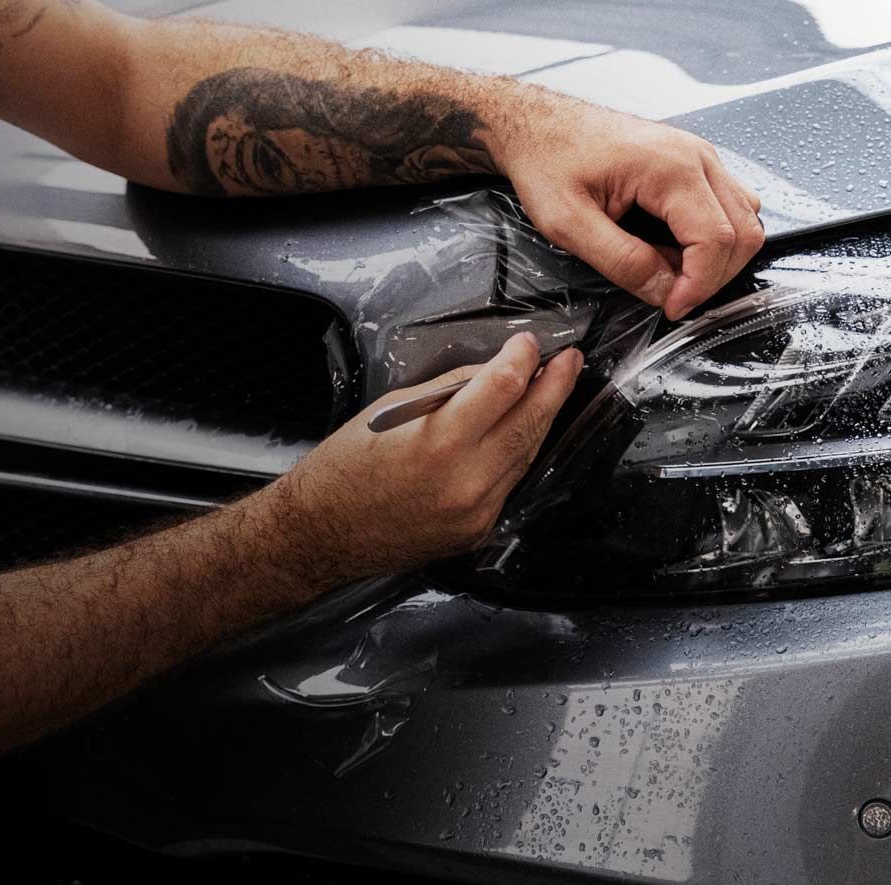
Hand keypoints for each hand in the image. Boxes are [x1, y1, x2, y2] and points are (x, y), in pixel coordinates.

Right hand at [270, 333, 582, 581]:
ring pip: (527, 454)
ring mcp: (477, 511)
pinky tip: (520, 433)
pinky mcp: (478, 530)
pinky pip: (510, 483)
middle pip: (529, 422)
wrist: (320, 534)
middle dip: (554, 387)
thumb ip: (448, 391)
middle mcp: (467, 481)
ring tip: (551, 391)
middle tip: (569, 362)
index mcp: (440, 442)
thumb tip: (490, 373)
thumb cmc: (343, 469)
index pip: (504, 387)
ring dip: (542, 419)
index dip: (523, 358)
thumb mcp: (391, 411)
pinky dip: (517, 453)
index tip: (528, 343)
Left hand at [492, 99, 764, 319]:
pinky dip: (712, 237)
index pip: (717, 239)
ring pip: (744, 218)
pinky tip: (673, 248)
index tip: (672, 307)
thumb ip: (621, 261)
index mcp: (670, 168)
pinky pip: (727, 206)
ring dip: (718, 257)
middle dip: (712, 276)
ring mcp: (699, 156)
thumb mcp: (568, 224)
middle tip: (671, 297)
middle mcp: (696, 156)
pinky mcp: (693, 163)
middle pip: (743, 231)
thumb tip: (664, 291)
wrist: (539, 126)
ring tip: (670, 272)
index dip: (699, 285)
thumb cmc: (548, 162)